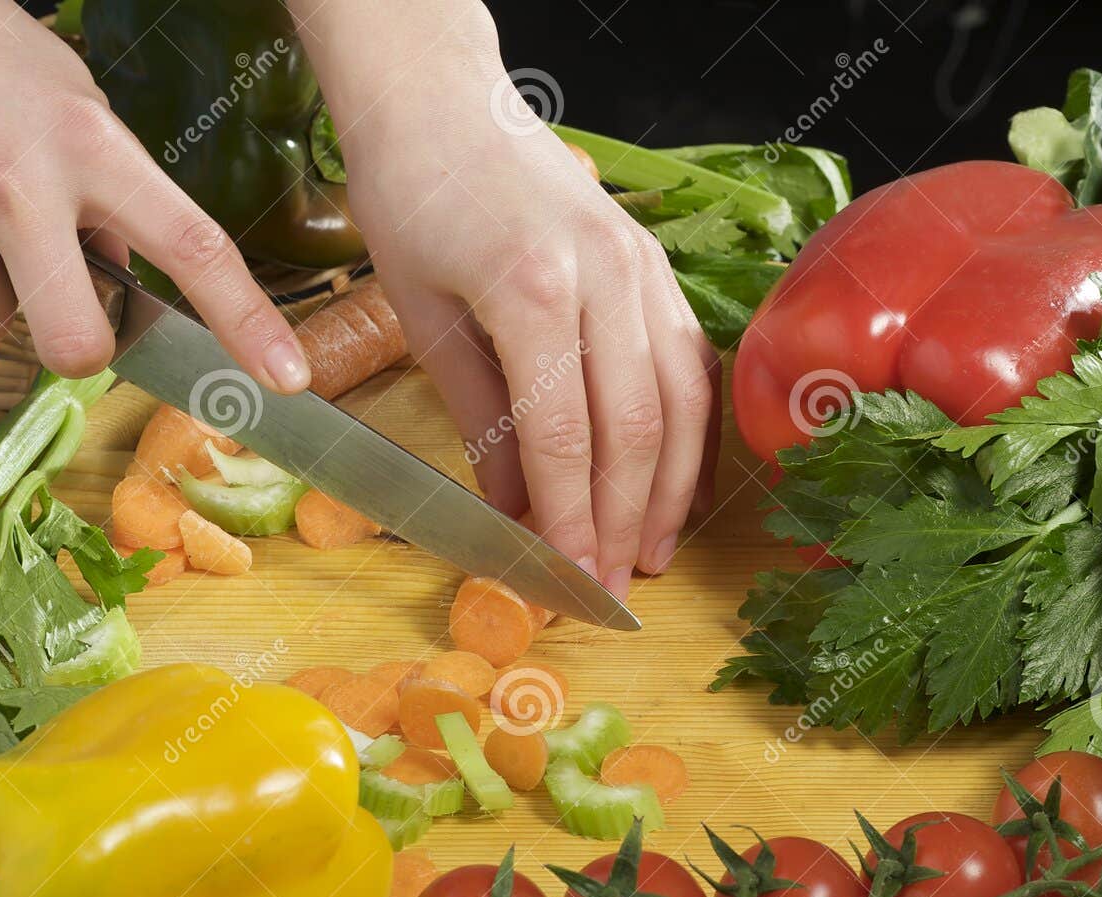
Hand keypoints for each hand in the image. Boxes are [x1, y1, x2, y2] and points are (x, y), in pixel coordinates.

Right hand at [0, 0, 308, 391]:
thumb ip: (119, 201)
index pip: (193, 247)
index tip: (285, 376)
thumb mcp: (82, 116)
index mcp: (94, 148)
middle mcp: (22, 183)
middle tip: (65, 296)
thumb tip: (130, 288)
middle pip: (78, 345)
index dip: (245, 321)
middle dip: (79, 343)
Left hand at [291, 0, 718, 595]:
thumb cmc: (411, 197)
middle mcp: (606, 277)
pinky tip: (676, 484)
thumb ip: (480, 421)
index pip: (567, 436)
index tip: (568, 583)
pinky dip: (689, 434)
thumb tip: (513, 518)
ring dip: (669, 490)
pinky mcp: (658, 266)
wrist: (444, 100)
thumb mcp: (425, 315)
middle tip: (609, 591)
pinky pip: (690, 364)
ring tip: (652, 553)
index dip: (572, 521)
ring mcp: (644, 267)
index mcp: (532, 288)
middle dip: (622, 522)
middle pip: (635, 429)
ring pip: (679, 403)